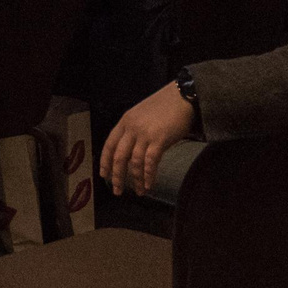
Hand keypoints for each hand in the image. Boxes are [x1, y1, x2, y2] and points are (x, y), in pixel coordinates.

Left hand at [100, 82, 193, 196]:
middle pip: (119, 157)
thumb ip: (134, 130)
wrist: (183, 96)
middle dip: (117, 176)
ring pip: (135, 162)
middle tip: (117, 191)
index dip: (105, 161)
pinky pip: (150, 162)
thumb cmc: (165, 105)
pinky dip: (148, 176)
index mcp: (125, 121)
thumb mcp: (142, 114)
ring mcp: (145, 134)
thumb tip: (132, 151)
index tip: (104, 175)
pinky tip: (148, 185)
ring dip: (136, 180)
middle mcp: (132, 128)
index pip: (109, 144)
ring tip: (139, 192)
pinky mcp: (159, 140)